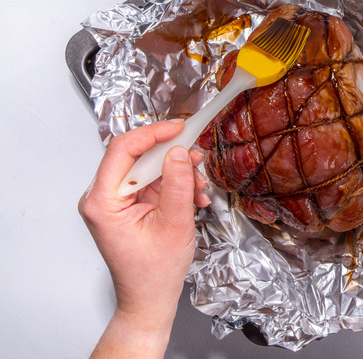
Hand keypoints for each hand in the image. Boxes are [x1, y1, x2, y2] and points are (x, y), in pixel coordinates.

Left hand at [78, 120, 210, 357]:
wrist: (149, 299)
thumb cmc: (153, 273)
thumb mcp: (173, 224)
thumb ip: (177, 184)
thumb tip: (180, 151)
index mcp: (102, 202)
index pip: (122, 149)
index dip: (152, 133)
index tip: (179, 127)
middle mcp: (103, 198)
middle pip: (137, 156)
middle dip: (172, 157)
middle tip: (197, 158)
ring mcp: (116, 201)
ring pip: (149, 168)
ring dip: (178, 174)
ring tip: (198, 190)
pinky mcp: (129, 205)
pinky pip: (153, 183)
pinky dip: (175, 186)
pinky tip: (192, 198)